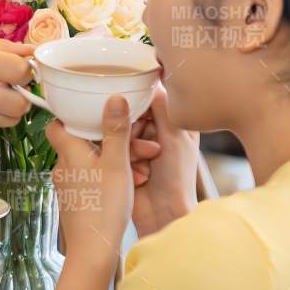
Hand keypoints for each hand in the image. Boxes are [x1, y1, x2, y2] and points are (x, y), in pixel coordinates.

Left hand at [47, 94, 135, 273]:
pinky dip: (113, 174)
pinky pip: (94, 177)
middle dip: (112, 138)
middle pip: (83, 141)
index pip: (57, 124)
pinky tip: (135, 180)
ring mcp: (70, 184)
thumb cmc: (103, 207)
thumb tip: (113, 97)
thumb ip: (115, 130)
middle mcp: (63, 166)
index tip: (93, 109)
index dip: (72, 115)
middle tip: (139, 142)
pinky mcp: (78, 198)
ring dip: (118, 158)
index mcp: (68, 152)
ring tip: (144, 164)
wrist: (94, 249)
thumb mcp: (116, 162)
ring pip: (93, 160)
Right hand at [129, 84, 199, 238]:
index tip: (141, 114)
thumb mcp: (175, 135)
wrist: (164, 213)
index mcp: (172, 122)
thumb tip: (152, 76)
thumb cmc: (177, 177)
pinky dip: (125, 162)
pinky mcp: (122, 162)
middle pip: (130, 115)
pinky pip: (112, 150)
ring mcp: (136, 147)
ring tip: (146, 164)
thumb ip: (163, 106)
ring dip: (131, 149)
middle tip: (149, 148)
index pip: (149, 99)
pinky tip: (139, 175)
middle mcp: (154, 132)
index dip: (142, 106)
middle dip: (136, 132)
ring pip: (120, 133)